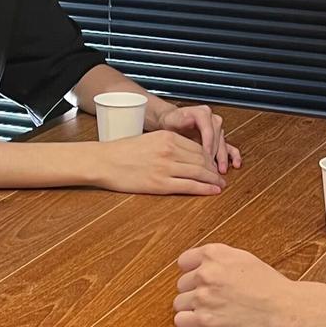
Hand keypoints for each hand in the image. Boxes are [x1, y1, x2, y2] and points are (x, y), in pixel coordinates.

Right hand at [95, 129, 227, 195]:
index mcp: (166, 137)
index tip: (213, 163)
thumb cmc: (122, 151)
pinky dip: (205, 188)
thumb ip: (167, 145)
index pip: (196, 147)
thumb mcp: (148, 140)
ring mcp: (166, 167)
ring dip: (213, 179)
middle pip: (201, 159)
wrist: (104, 161)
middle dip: (214, 168)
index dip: (209, 157)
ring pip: (199, 172)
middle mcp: (169, 150)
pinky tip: (213, 190)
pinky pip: (190, 186)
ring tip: (220, 184)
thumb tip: (184, 154)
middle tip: (221, 175)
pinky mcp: (161, 184)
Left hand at [151, 103, 241, 173]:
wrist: (170, 123)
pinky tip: (235, 164)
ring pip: (224, 144)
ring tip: (221, 170)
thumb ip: (181, 120)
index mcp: (203, 113)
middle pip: (217, 139)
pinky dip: (233, 155)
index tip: (205, 156)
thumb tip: (189, 119)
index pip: (209, 130)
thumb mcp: (172, 120)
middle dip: (214, 155)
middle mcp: (212, 120)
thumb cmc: (171, 122)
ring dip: (223, 158)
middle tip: (210, 168)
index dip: (208, 144)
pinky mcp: (218, 139)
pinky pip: (229, 146)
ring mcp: (216, 130)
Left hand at [172, 243, 299, 326]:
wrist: (284, 308)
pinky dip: (190, 324)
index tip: (204, 282)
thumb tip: (198, 265)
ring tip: (213, 312)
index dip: (193, 273)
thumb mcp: (242, 257)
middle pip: (181, 285)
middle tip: (215, 299)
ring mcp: (203, 298)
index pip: (183, 262)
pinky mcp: (205, 322)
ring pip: (179, 304)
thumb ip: (217, 258)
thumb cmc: (269, 284)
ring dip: (192, 309)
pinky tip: (205, 323)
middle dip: (194, 292)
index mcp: (213, 254)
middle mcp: (204, 273)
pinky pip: (180, 321)